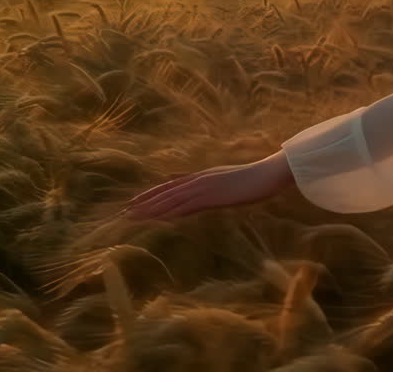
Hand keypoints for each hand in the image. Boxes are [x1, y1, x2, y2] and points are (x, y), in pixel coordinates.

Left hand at [120, 150, 294, 220]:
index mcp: (203, 177)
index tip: (135, 202)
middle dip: (144, 203)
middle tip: (124, 213)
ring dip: (150, 209)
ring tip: (132, 217)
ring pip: (170, 200)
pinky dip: (169, 212)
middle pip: (166, 193)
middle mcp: (199, 180)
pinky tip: (157, 219)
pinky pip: (185, 206)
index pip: (171, 186)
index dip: (152, 194)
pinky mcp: (211, 196)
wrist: (268, 173)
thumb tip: (206, 194)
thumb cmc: (255, 179)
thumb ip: (215, 186)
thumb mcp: (230, 182)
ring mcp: (204, 187)